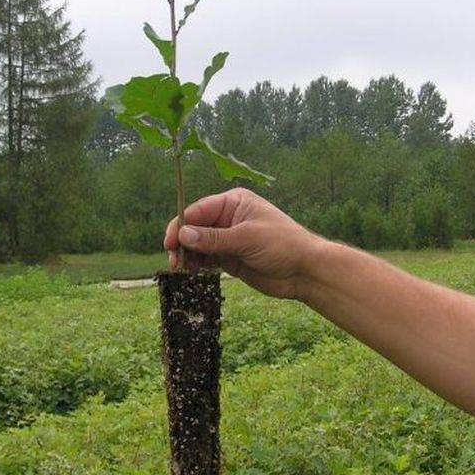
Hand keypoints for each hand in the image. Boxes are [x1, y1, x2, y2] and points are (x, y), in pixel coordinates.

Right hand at [163, 188, 319, 299]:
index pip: (198, 210)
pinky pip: (205, 258)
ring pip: (197, 244)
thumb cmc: (282, 244)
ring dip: (186, 255)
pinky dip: (195, 264)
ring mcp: (227, 238)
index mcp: (233, 202)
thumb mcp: (246, 238)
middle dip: (181, 242)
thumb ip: (213, 238)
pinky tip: (191, 272)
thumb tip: (182, 236)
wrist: (304, 271)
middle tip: (174, 260)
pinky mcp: (228, 257)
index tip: (170, 242)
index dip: (181, 225)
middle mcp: (227, 218)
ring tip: (180, 269)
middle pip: (194, 227)